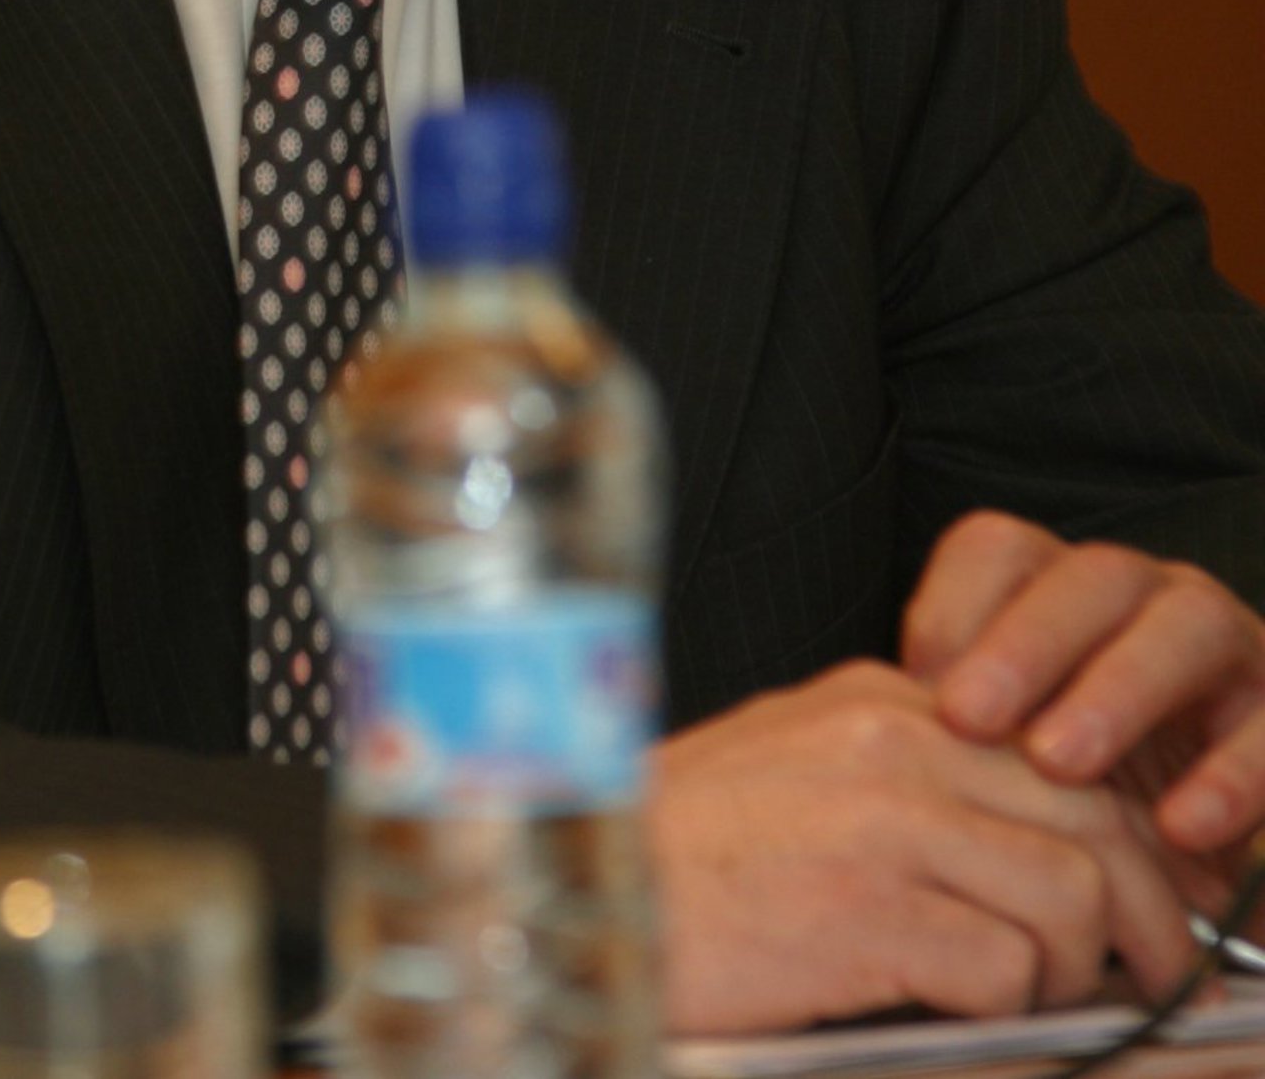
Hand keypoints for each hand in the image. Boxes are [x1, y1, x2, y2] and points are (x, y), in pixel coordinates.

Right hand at [650, 661, 1196, 1033]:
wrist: (562, 887)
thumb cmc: (674, 856)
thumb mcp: (797, 774)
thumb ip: (903, 783)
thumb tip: (1020, 849)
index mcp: (879, 699)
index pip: (1055, 747)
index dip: (1117, 833)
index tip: (1138, 898)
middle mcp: (893, 736)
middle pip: (1090, 812)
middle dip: (1144, 906)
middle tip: (1152, 971)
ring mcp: (882, 817)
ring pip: (1069, 890)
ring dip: (1071, 968)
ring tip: (1031, 1003)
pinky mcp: (868, 908)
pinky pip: (1006, 968)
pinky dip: (1008, 1010)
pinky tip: (953, 1015)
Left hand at [903, 512, 1264, 862]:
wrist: (1201, 836)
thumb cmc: (1084, 787)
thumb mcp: (1017, 753)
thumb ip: (962, 729)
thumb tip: (878, 732)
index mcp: (1061, 589)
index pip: (1000, 551)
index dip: (957, 608)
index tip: (917, 685)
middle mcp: (1144, 596)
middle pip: (1088, 579)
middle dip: (1027, 644)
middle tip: (971, 721)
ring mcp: (1225, 644)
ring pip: (1184, 624)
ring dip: (1119, 690)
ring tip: (1061, 766)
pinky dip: (1232, 775)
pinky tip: (1182, 825)